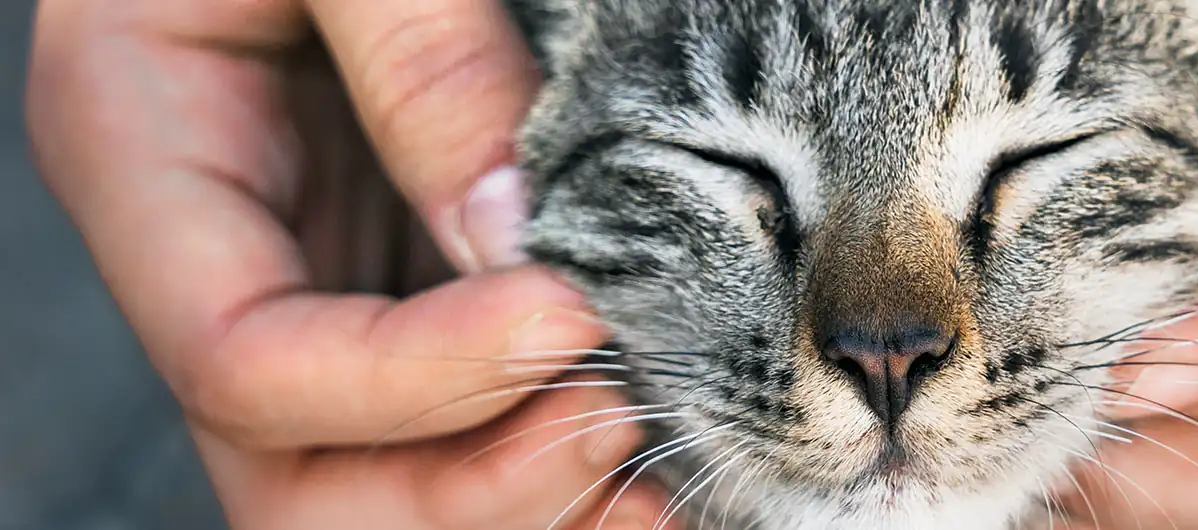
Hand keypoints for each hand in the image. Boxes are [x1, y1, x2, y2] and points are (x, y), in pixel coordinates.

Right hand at [26, 0, 674, 527]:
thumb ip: (418, 58)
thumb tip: (520, 238)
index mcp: (146, 156)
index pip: (245, 357)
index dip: (410, 375)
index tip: (569, 317)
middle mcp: (226, 253)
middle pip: (302, 472)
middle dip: (464, 484)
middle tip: (615, 421)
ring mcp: (321, 278)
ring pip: (385, 475)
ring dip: (522, 493)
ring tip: (660, 464)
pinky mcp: (406, 274)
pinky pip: (462, 412)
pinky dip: (553, 447)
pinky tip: (655, 444)